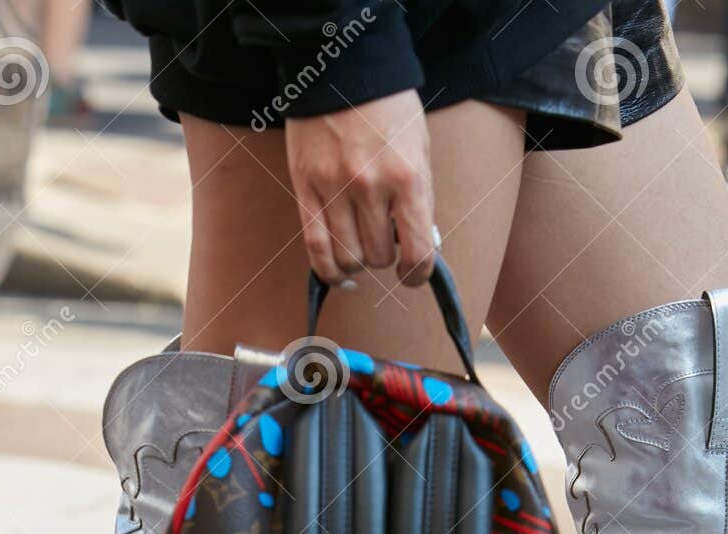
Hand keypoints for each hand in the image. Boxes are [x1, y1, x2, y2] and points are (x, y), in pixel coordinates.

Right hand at [286, 91, 435, 286]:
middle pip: (378, 256)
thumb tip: (420, 246)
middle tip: (384, 237)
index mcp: (407, 177)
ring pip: (348, 257)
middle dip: (385, 255)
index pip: (417, 253)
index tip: (413, 274)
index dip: (418, 274)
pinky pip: (315, 247)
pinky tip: (339, 273)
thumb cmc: (388, 108)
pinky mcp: (306, 186)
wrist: (343, 65)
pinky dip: (328, 270)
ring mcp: (335, 188)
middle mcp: (370, 187)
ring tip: (361, 244)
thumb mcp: (420, 148)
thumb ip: (421, 198)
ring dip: (358, 260)